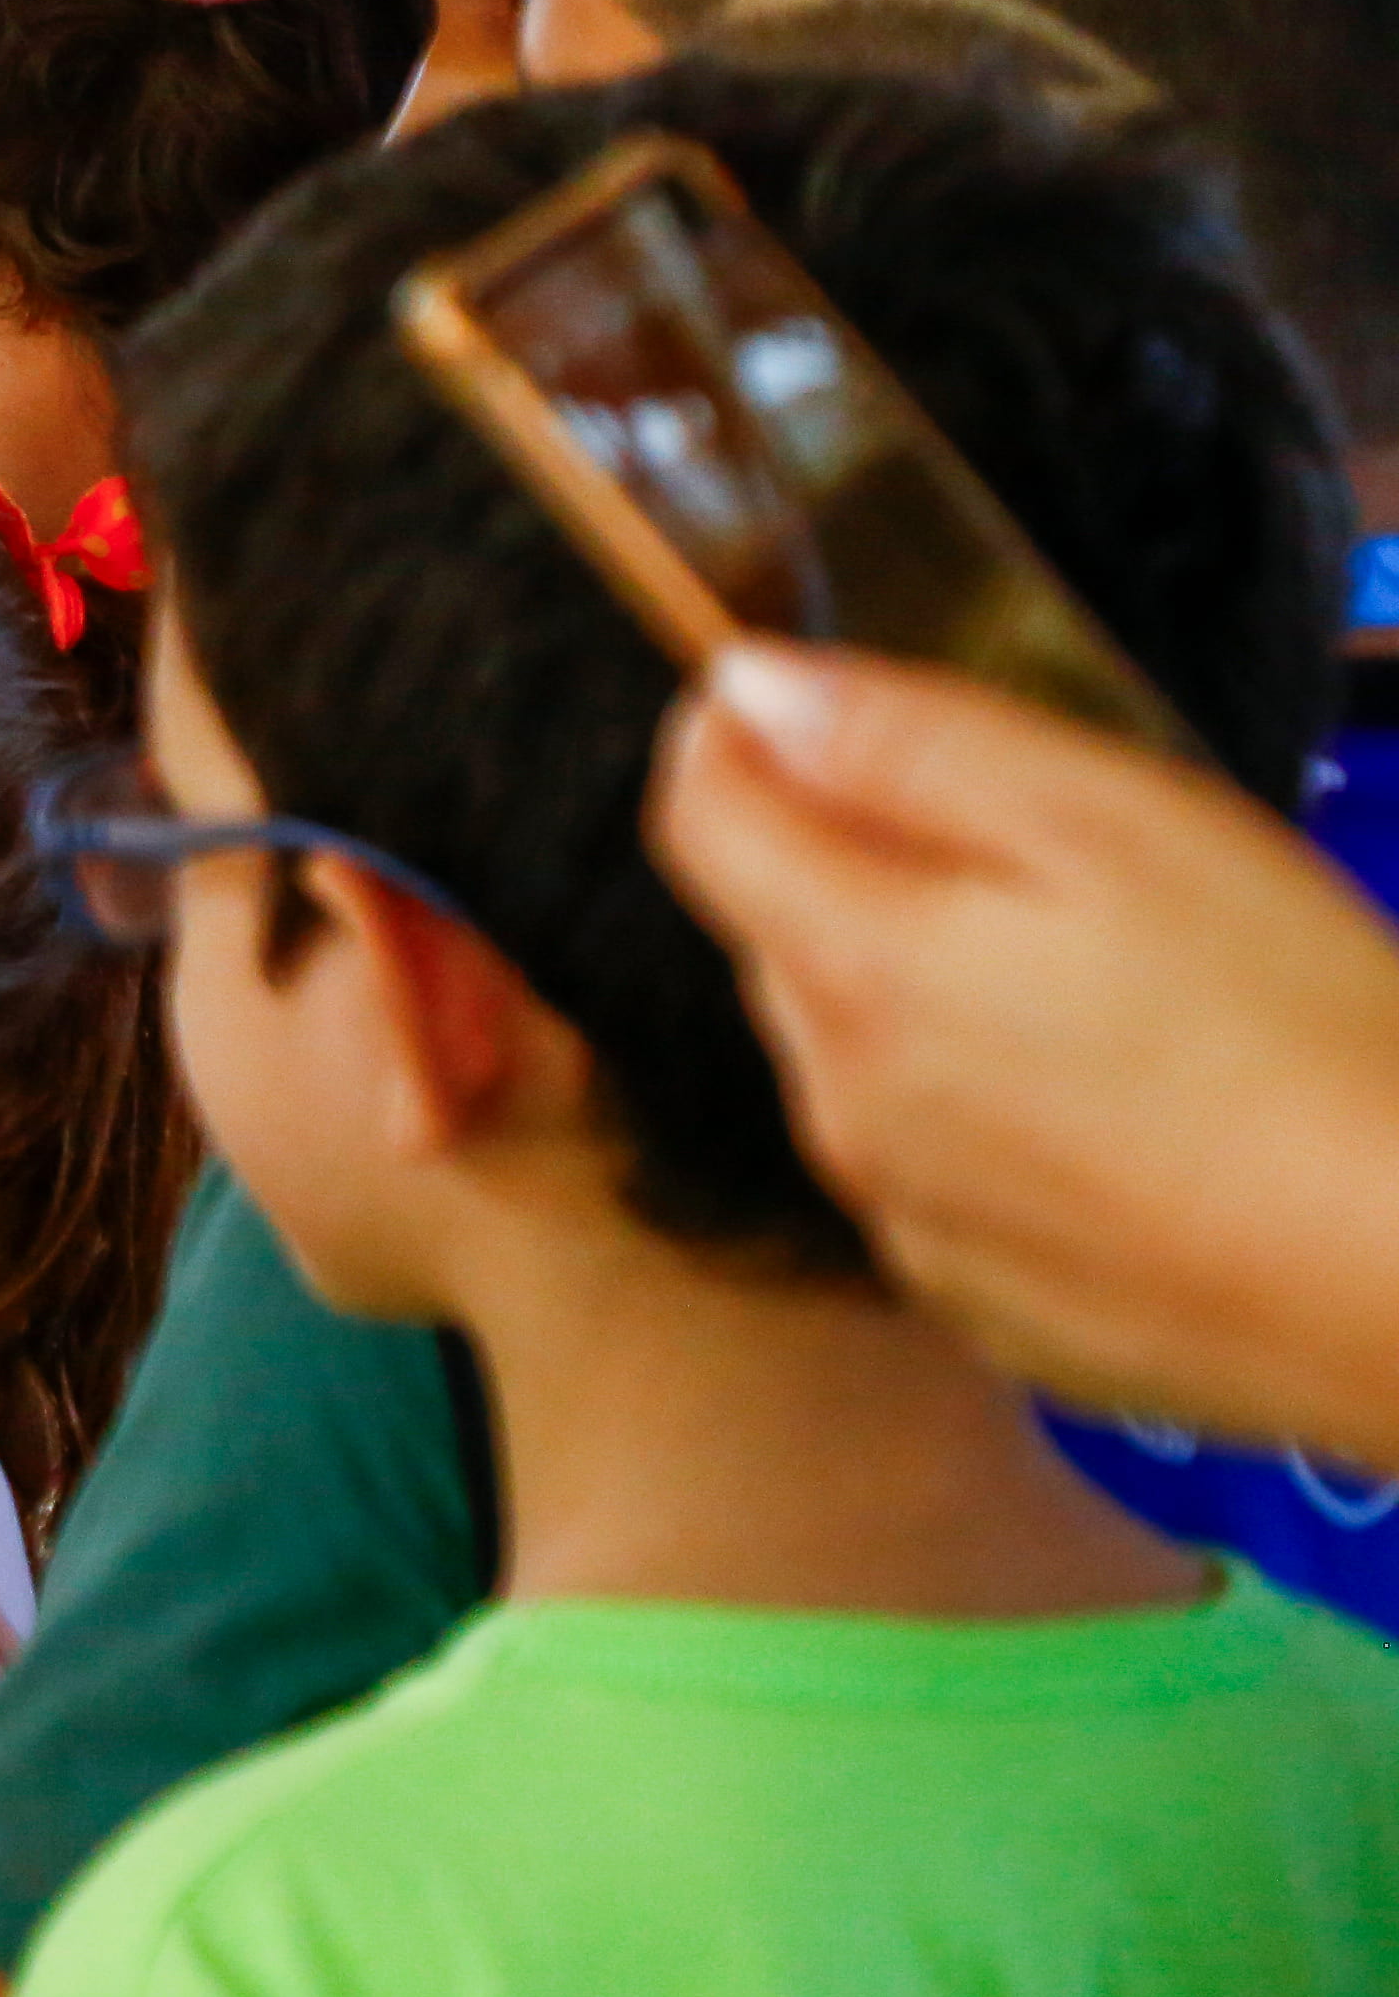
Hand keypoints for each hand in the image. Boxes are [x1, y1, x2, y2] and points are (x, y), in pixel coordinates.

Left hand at [650, 638, 1398, 1464]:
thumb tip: (748, 685)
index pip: (699, 821)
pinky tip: (1126, 1119)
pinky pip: (943, 1182)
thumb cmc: (1297, 1026)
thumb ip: (908, 743)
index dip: (729, 740)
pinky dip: (992, 1129)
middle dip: (850, 871)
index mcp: (853, 970)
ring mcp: (915, 1225)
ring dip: (922, 1002)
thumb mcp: (1113, 822)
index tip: (791, 705)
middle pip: (781, 940)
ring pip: (859, 1064)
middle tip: (1020, 850)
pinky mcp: (996, 1311)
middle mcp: (844, 1110)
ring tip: (1103, 988)